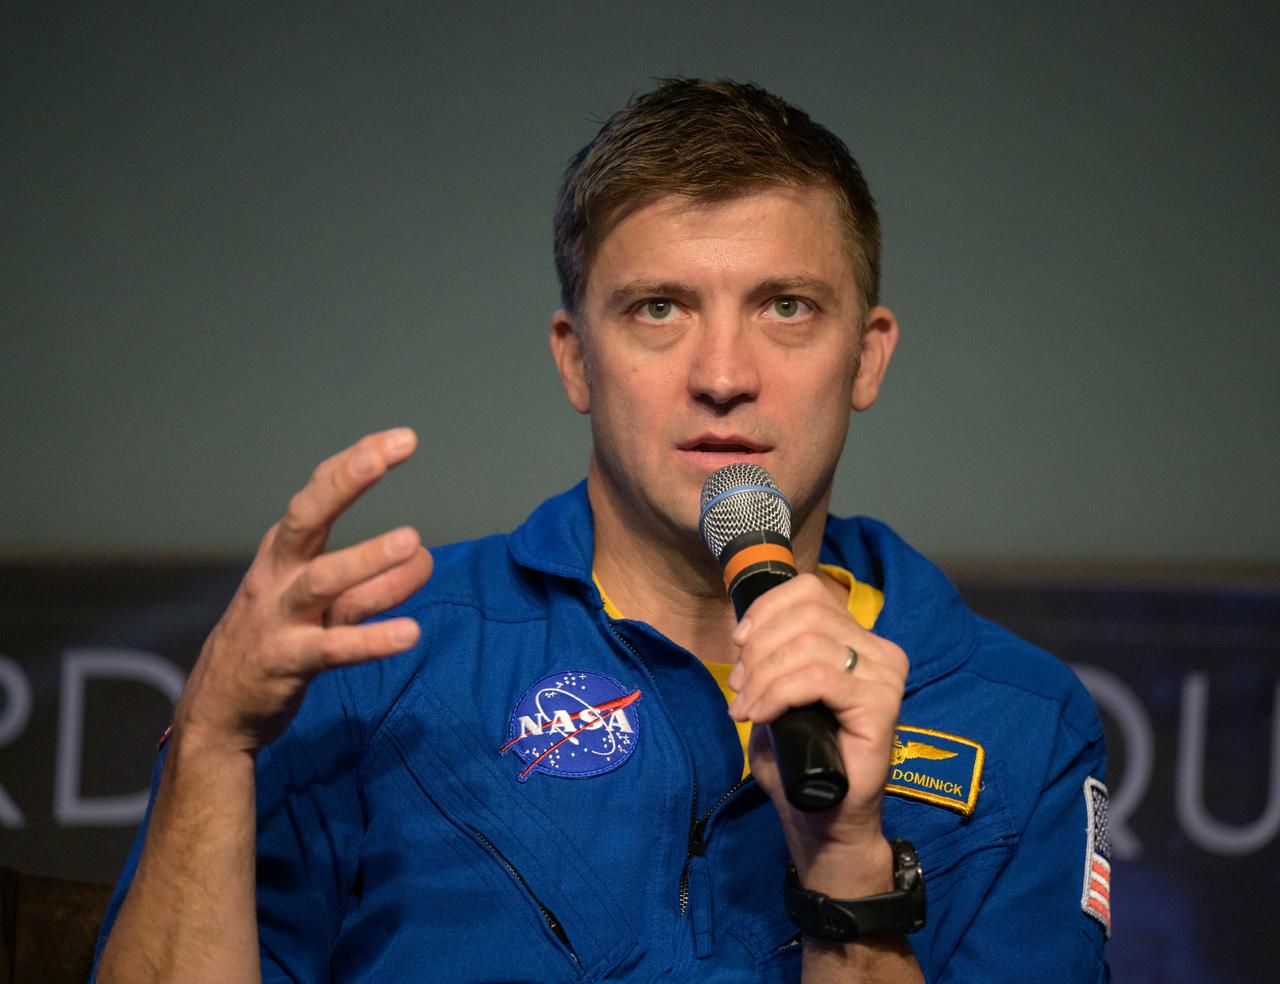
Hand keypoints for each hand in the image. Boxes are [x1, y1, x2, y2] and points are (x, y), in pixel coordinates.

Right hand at [173, 428, 432, 755]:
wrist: (219, 708)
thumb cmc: (278, 638)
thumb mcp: (317, 598)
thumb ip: (369, 577)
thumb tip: (423, 554)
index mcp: (284, 552)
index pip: (317, 494)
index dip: (355, 463)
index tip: (401, 439)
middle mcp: (277, 575)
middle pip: (306, 518)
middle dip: (344, 483)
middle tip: (383, 455)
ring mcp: (279, 618)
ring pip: (322, 582)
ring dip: (366, 561)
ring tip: (413, 544)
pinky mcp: (287, 663)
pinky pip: (333, 649)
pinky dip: (371, 640)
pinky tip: (409, 634)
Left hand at [727, 573, 908, 894]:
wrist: (825, 818)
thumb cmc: (801, 758)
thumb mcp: (777, 693)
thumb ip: (771, 657)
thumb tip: (746, 634)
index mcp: (859, 640)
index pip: (809, 591)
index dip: (766, 610)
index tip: (740, 643)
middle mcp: (879, 651)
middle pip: (806, 614)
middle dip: (760, 648)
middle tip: (741, 688)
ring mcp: (885, 677)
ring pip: (809, 644)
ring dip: (764, 675)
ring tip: (746, 707)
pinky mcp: (880, 705)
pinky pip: (818, 678)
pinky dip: (779, 692)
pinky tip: (761, 714)